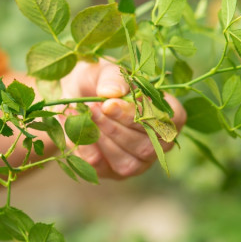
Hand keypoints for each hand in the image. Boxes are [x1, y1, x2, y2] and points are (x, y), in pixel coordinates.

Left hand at [60, 59, 186, 179]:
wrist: (71, 96)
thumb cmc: (98, 81)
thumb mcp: (104, 70)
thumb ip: (112, 77)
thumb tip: (112, 93)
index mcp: (166, 114)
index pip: (170, 122)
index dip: (142, 115)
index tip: (111, 103)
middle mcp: (157, 144)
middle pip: (146, 146)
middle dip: (116, 127)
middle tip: (93, 107)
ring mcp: (135, 163)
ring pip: (126, 162)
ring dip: (101, 138)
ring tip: (84, 114)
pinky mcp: (110, 172)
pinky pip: (99, 165)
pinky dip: (83, 144)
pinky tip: (70, 123)